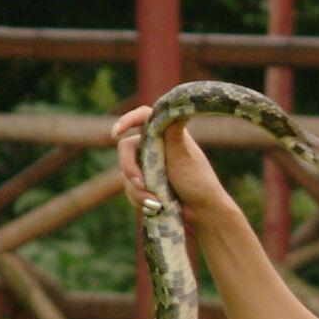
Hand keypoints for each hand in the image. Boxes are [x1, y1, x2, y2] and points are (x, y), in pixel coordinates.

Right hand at [114, 103, 225, 224]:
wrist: (202, 212)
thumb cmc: (197, 181)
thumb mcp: (183, 155)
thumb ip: (173, 133)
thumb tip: (177, 106)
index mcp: (165, 134)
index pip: (143, 116)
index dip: (127, 120)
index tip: (116, 133)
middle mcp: (154, 147)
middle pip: (126, 148)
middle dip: (130, 168)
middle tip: (141, 184)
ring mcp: (148, 166)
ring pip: (126, 173)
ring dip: (138, 191)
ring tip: (158, 203)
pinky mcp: (145, 184)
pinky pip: (130, 189)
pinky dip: (139, 200)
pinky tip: (155, 208)